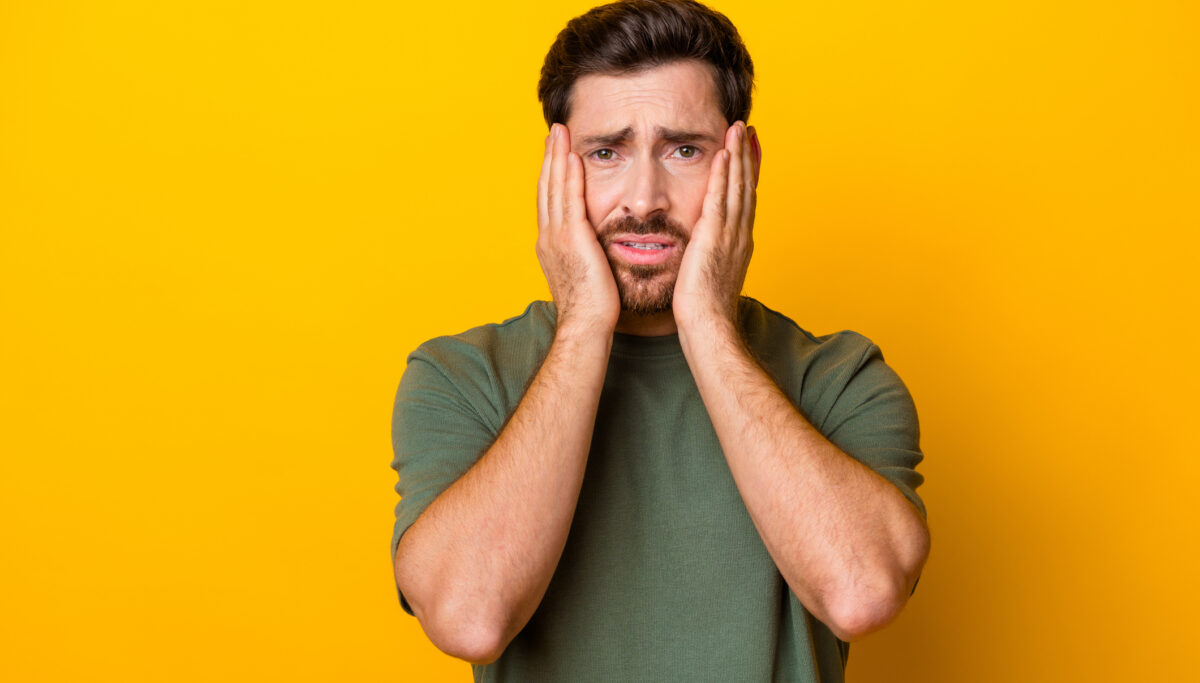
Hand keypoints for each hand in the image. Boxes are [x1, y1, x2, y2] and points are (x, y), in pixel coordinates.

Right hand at [536, 124, 619, 334]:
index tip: (556, 153)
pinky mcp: (571, 239)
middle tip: (553, 132)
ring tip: (560, 132)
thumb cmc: (591, 309)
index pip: (550, 201)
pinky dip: (569, 177)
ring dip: (556, 157)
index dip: (551, 175)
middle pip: (546, 187)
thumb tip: (596, 247)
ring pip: (554, 188)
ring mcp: (556, 237)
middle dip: (549, 158)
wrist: (585, 327)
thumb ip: (587, 255)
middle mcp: (548, 237)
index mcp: (551, 245)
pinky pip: (569, 201)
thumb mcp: (585, 274)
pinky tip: (573, 158)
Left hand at [673, 121, 759, 331]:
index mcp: (739, 243)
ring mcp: (730, 235)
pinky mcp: (714, 239)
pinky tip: (723, 155)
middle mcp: (740, 234)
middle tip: (747, 129)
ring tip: (737, 129)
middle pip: (746, 187)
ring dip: (738, 156)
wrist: (709, 327)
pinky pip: (719, 200)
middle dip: (747, 156)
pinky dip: (723, 176)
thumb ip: (710, 257)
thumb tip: (704, 250)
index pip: (744, 199)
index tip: (748, 149)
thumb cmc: (705, 311)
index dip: (748, 173)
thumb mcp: (710, 276)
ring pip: (737, 187)